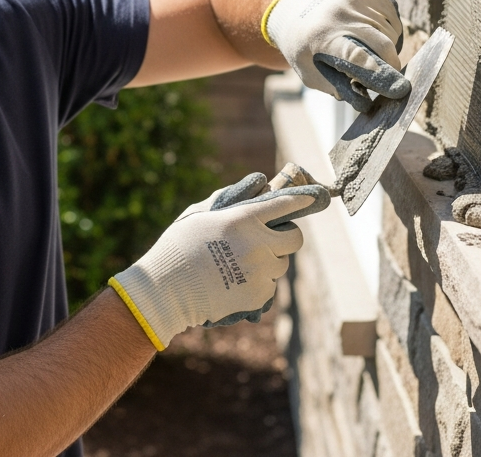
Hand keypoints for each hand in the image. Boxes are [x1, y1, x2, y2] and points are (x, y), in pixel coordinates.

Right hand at [109, 174, 328, 349]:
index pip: (284, 204)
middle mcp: (258, 243)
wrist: (166, 290)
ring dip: (268, 262)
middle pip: (295, 238)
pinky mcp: (259, 294)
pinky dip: (257, 284)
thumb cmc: (178, 247)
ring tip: (238, 266)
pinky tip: (234, 283)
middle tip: (268, 240)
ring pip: (281, 264)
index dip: (302, 199)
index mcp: (243, 219)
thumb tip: (255, 186)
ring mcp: (261, 271)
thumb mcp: (198, 214)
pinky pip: (269, 286)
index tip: (315, 196)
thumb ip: (229, 198)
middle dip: (285, 237)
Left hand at [264, 0, 408, 111]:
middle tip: (387, 77)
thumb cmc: (304, 49)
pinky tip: (371, 33)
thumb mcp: (310, 74)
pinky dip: (389, 30)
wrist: (294, 9)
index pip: (357, 55)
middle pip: (383, 43)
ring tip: (368, 50)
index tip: (399, 88)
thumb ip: (337, 88)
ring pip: (392, 31)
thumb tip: (366, 101)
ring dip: (388, 47)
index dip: (379, 72)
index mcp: (322, 37)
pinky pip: (393, 16)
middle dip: (391, 65)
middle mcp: (340, 13)